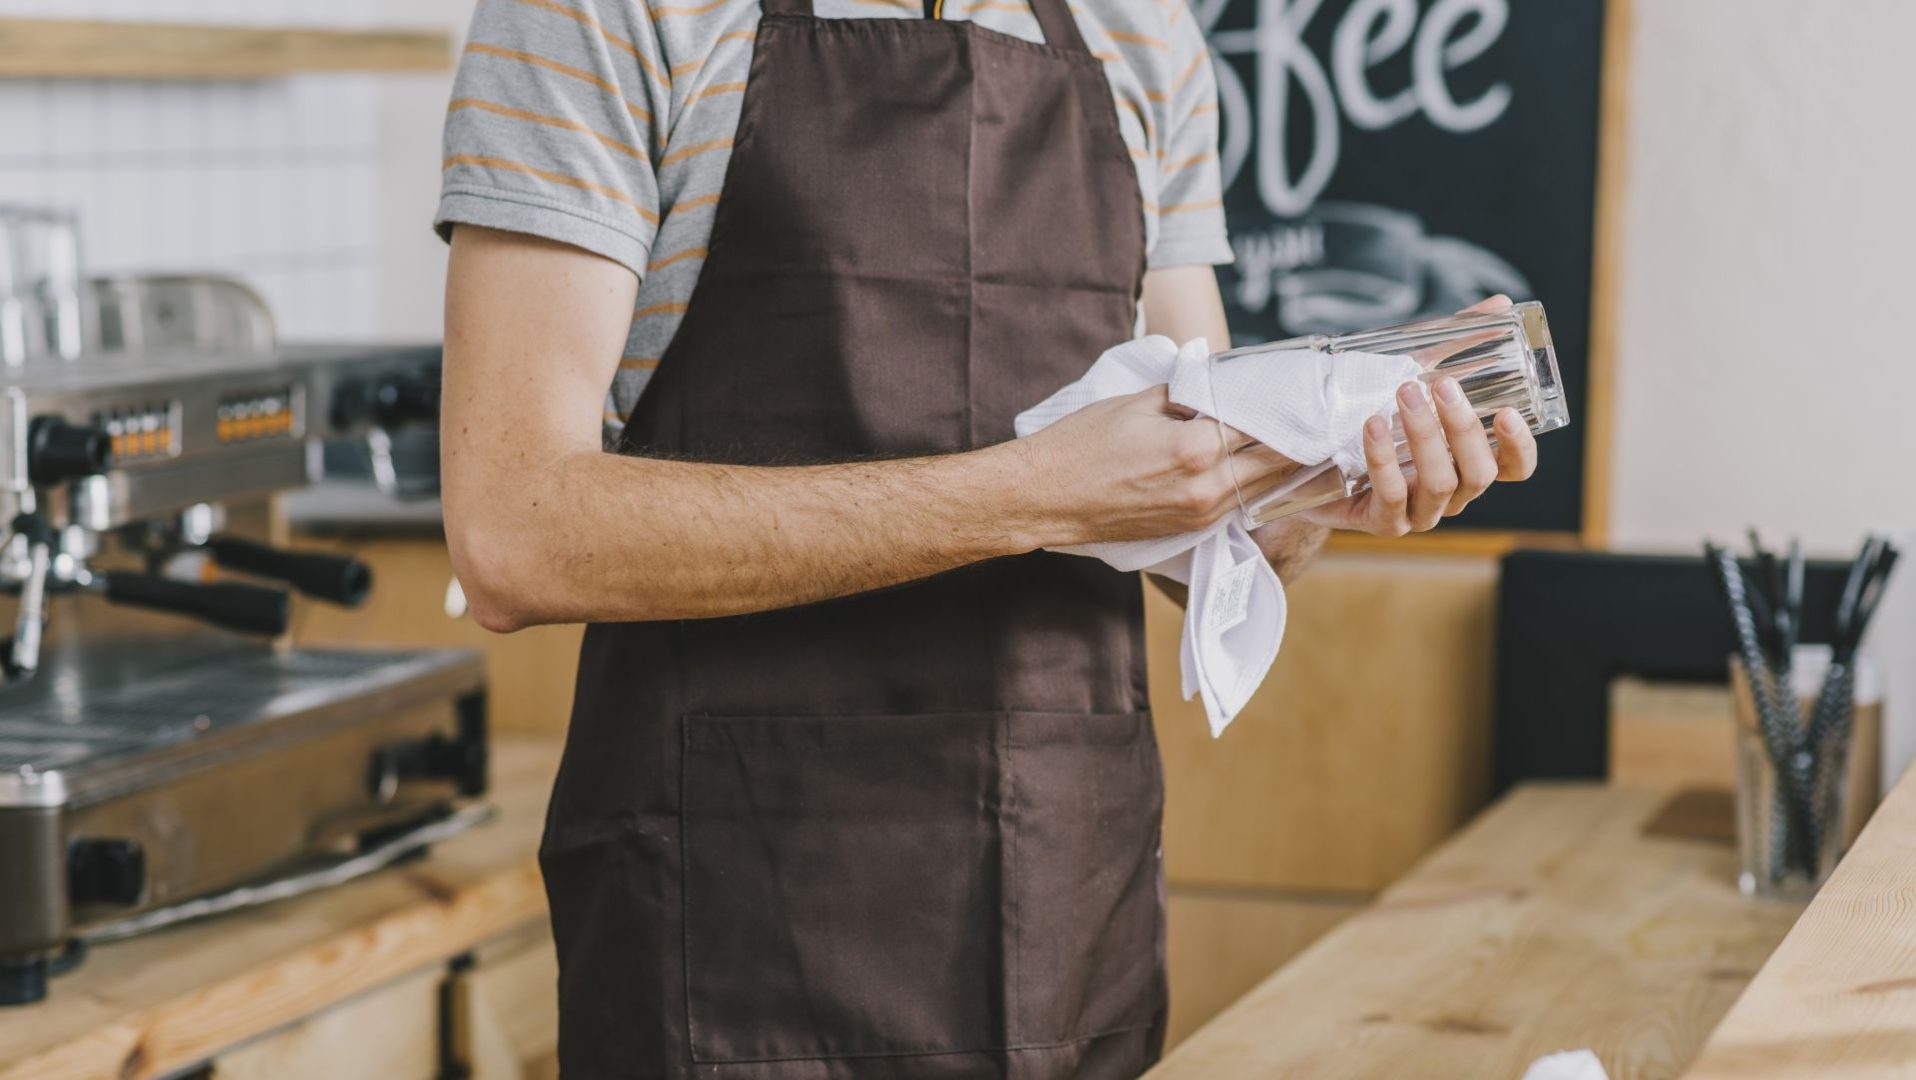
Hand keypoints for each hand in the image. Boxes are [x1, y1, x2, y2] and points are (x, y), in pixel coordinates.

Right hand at [1016, 385, 1298, 545]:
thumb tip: (1220, 386)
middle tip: (1316, 417)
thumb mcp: (1138, 402)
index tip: (1302, 391)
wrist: (1046, 497)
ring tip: (1301, 440)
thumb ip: (1188, 394)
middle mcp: (1207, 486)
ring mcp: (1201, 512)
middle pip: (1276, 461)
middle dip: (1298, 439)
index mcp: (1196, 448)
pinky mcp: (1190, 528)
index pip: (1262, 423)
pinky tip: (1263, 467)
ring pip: (1264, 488)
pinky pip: (1239, 504)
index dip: (1284, 405)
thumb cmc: (1081, 445)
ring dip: (1284, 465)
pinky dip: (1256, 484)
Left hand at [1300, 296, 1538, 536]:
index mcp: (1467, 462)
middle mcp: (1451, 493)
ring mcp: (1418, 513)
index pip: (1513, 468)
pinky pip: (1390, 496)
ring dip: (1424, 437)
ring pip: (1439, 485)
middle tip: (1441, 385)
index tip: (1509, 413)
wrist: (1313, 461)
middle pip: (1478, 474)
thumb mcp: (1415, 374)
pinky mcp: (1382, 522)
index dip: (1519, 447)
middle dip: (1463, 428)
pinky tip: (1371, 425)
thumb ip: (1458, 343)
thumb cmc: (1377, 416)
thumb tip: (1500, 304)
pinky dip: (1383, 459)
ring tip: (1404, 394)